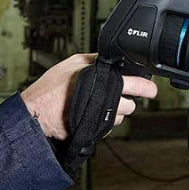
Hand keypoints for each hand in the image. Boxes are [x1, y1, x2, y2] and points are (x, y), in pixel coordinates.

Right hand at [21, 53, 157, 139]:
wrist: (36, 113)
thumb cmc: (51, 88)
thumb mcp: (72, 63)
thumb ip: (94, 60)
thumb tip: (109, 57)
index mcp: (104, 82)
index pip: (134, 85)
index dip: (146, 87)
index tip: (152, 89)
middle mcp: (105, 101)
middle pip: (131, 105)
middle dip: (129, 101)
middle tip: (124, 97)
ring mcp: (101, 119)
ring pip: (120, 117)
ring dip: (115, 112)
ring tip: (100, 104)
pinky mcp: (95, 131)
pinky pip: (108, 127)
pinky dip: (104, 121)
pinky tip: (92, 113)